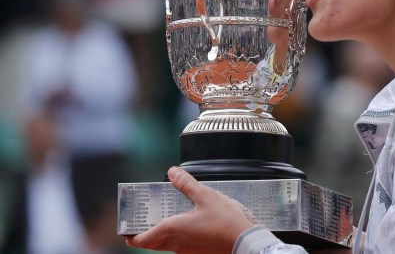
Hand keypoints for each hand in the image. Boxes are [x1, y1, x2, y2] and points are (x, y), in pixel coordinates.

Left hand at [125, 167, 254, 252]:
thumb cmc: (225, 221)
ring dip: (160, 235)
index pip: (143, 239)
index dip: (132, 235)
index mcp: (173, 229)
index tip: (126, 229)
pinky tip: (187, 225)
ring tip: (164, 220)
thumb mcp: (205, 196)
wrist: (243, 242)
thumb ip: (187, 183)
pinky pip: (179, 246)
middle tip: (140, 224)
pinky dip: (176, 237)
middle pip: (152, 244)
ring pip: (165, 245)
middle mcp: (176, 243)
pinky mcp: (197, 252)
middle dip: (143, 236)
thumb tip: (172, 172)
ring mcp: (187, 250)